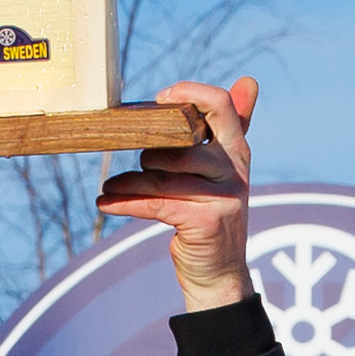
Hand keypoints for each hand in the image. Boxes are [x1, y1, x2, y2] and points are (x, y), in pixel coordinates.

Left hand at [93, 78, 258, 311]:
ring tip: (108, 186)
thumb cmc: (211, 216)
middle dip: (147, 154)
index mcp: (237, 150)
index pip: (219, 105)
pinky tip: (106, 203)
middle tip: (127, 165)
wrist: (218, 274)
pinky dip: (126, 203)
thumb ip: (226, 130)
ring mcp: (223, 196)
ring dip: (127, 182)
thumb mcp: (223, 172)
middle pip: (178, 145)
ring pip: (161, 177)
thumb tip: (249, 81)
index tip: (160, 99)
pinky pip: (156, 204)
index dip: (189, 94)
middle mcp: (234, 170)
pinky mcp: (206, 222)